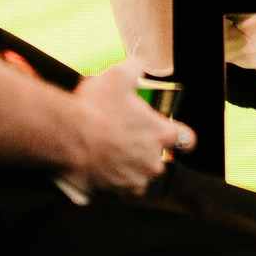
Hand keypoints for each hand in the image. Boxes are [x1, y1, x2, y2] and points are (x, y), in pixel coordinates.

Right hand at [67, 59, 193, 194]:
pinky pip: (121, 190)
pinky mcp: (115, 192)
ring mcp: (134, 179)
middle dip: (148, 150)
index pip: (187, 140)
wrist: (69, 136)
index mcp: (160, 134)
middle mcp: (152, 161)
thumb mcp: (118, 74)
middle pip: (160, 159)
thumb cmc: (96, 107)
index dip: (181, 135)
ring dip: (132, 167)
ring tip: (114, 152)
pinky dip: (115, 181)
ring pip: (141, 176)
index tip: (172, 132)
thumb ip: (136, 66)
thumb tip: (140, 63)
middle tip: (128, 136)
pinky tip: (103, 166)